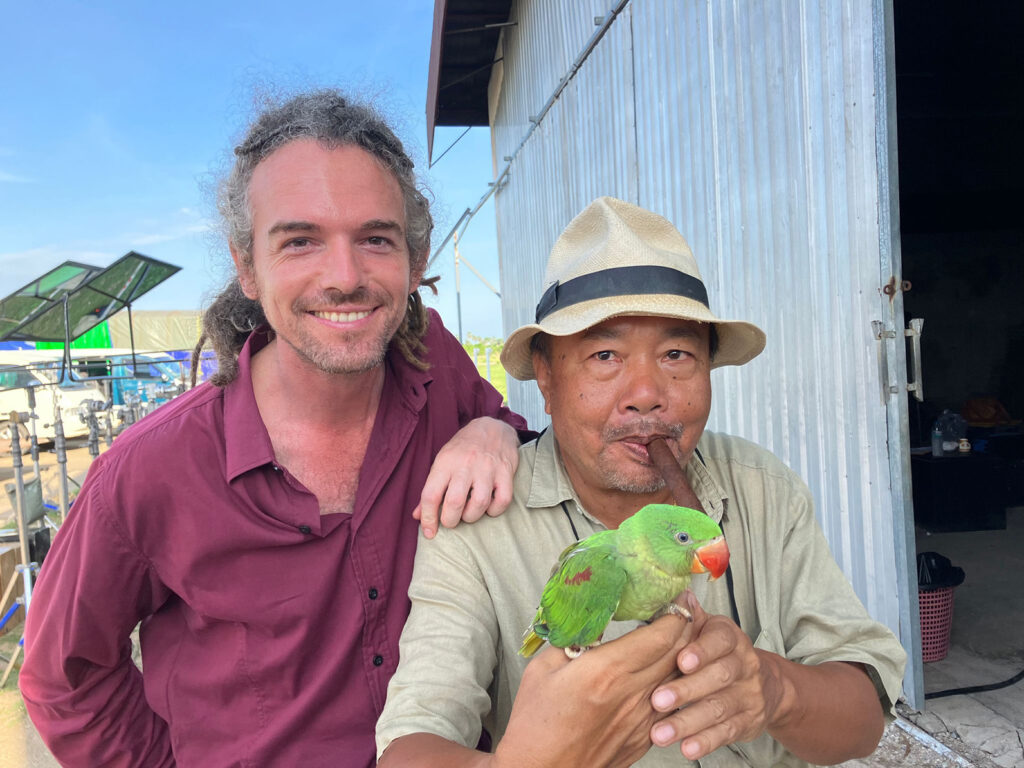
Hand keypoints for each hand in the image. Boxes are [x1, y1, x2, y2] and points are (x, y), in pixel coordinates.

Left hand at [414, 417, 518, 537]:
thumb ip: (431, 490)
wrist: (492, 428)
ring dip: (471, 516)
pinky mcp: (506, 472)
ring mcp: (487, 468)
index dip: (428, 518)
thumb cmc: (463, 449)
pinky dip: (494, 511)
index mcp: (445, 462)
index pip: (431, 495)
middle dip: (450, 521)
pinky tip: (488, 507)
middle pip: (454, 503)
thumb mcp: (442, 462)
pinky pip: (502, 501)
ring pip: (479, 504)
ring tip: (468, 513)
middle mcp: (466, 464)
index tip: (430, 532)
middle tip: (451, 520)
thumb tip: (417, 516)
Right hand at [491, 603, 699, 767]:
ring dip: (684, 655)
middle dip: (687, 627)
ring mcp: (642, 719)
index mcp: (608, 671)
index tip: (676, 597)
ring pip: (680, 679)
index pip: (662, 635)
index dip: (676, 612)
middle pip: (679, 654)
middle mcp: (632, 694)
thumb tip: (592, 617)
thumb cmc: (536, 723)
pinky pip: (669, 704)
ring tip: (679, 636)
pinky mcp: (643, 738)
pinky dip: (674, 683)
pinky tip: (663, 672)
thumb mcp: (544, 668)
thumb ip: (574, 639)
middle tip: (685, 608)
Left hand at [648, 597, 782, 760]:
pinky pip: (726, 732)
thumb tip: (679, 596)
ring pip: (719, 708)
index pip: (719, 640)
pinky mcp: (748, 722)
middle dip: (687, 690)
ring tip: (661, 733)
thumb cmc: (718, 652)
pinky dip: (706, 741)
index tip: (681, 661)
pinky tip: (687, 748)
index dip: (701, 651)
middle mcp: (744, 664)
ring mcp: (748, 695)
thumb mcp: (705, 630)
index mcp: (729, 637)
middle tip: (658, 700)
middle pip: (718, 677)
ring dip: (688, 722)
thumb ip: (688, 618)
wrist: (766, 684)